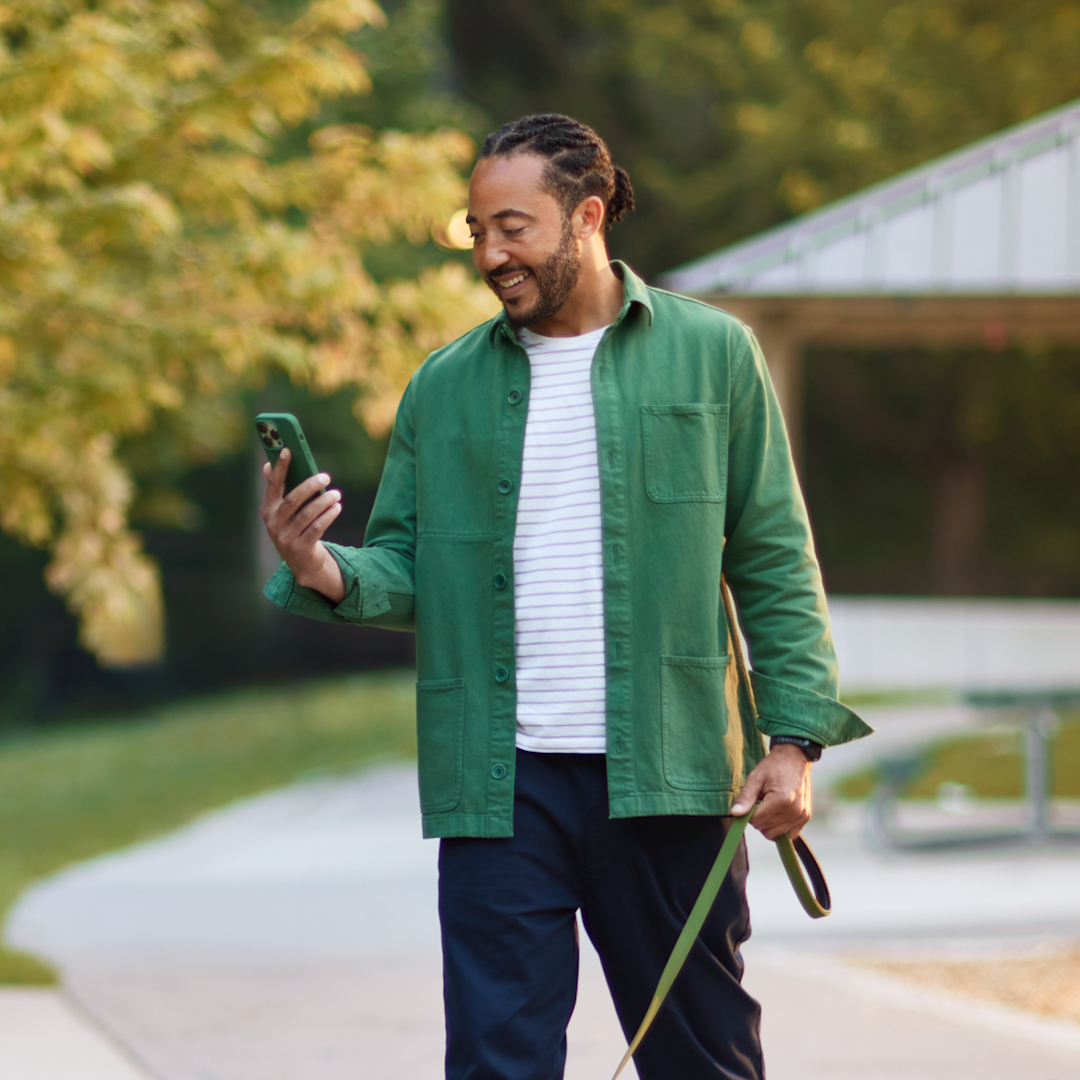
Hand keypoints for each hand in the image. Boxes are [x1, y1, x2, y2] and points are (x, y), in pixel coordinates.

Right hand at [259, 449, 346, 602]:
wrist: (302, 563)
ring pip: (307, 514)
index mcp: (268, 510)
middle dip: (310, 486)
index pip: (273, 485)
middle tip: (326, 476)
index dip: (280, 467)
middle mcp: (273, 524)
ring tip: (336, 494)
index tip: (289, 450)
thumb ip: (279, 490)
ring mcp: (286, 538)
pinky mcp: (301, 549)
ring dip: (324, 502)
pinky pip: (316, 528)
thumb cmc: (295, 528)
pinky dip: (328, 516)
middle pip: (293, 500)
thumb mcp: (284, 512)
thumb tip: (267, 465)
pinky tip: (337, 508)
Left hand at [731, 743, 811, 840]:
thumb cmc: (773, 766)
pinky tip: (778, 813)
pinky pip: (789, 834)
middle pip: (766, 829)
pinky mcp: (806, 818)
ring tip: (771, 805)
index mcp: (781, 800)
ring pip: (776, 834)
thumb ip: (745, 797)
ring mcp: (802, 815)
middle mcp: (794, 810)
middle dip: (759, 818)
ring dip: (769, 823)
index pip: (756, 820)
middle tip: (762, 801)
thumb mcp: (756, 778)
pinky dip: (780, 827)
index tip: (753, 800)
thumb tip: (735, 814)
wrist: (795, 758)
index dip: (750, 812)